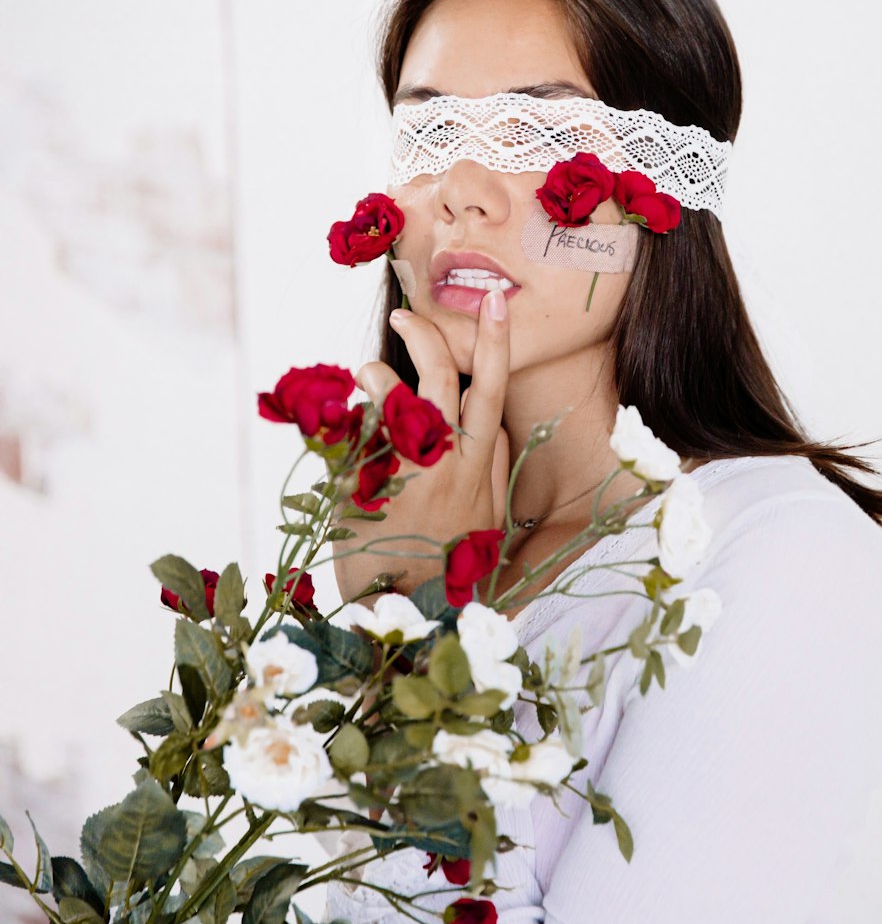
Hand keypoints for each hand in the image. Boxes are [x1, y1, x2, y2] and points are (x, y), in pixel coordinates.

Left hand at [333, 289, 510, 602]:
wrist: (411, 623)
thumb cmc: (447, 568)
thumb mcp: (485, 519)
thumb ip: (490, 467)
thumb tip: (490, 423)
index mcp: (478, 468)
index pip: (492, 390)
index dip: (496, 342)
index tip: (494, 299)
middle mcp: (446, 467)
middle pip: (443, 381)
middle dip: (427, 336)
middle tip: (404, 315)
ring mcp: (406, 479)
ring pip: (397, 402)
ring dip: (381, 378)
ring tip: (370, 374)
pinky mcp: (367, 494)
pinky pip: (355, 439)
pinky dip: (348, 424)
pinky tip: (342, 425)